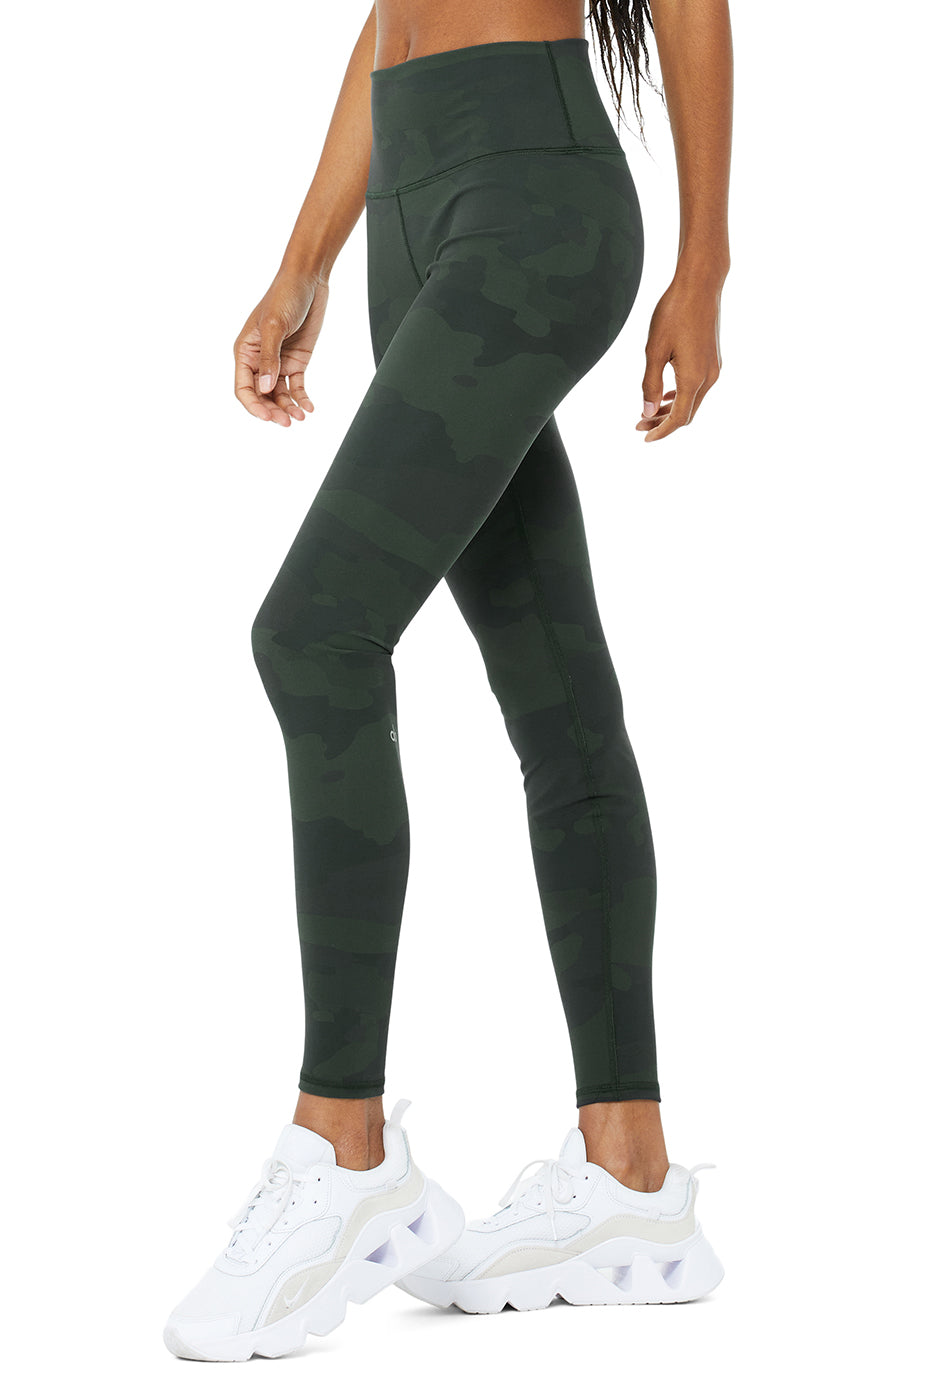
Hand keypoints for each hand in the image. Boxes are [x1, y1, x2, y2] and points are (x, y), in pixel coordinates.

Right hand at [234, 272, 329, 425]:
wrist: (308, 281)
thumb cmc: (284, 296)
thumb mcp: (274, 326)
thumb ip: (270, 358)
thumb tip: (266, 388)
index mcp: (245, 351)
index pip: (244, 387)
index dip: (253, 405)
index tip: (267, 417)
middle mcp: (259, 360)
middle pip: (262, 395)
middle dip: (273, 410)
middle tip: (287, 422)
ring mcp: (278, 362)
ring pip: (279, 395)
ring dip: (288, 408)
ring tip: (300, 417)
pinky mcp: (296, 361)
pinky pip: (296, 387)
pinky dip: (302, 399)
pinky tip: (308, 408)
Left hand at [637, 268, 724, 441]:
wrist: (700, 285)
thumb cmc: (674, 313)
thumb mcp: (654, 350)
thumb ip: (651, 385)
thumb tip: (649, 412)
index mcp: (693, 378)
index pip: (678, 418)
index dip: (661, 431)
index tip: (644, 437)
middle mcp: (709, 377)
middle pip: (687, 414)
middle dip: (664, 423)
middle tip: (639, 424)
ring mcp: (714, 368)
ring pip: (693, 401)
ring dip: (672, 410)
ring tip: (649, 412)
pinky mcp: (713, 359)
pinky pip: (698, 388)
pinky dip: (681, 396)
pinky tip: (666, 395)